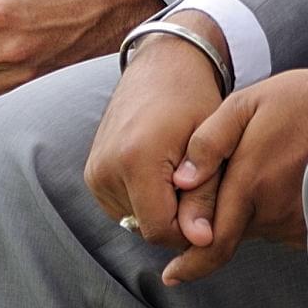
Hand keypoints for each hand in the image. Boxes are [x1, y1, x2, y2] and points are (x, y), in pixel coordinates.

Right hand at [85, 21, 229, 251]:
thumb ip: (205, 195)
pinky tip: (164, 171)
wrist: (162, 64)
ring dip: (163, 208)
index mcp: (135, 160)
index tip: (214, 207)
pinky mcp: (92, 173)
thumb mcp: (211, 143)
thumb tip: (202, 243)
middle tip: (201, 182)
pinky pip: (126, 206)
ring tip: (183, 172)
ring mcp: (94, 172)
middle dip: (179, 217)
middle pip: (148, 227)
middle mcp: (105, 169)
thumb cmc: (194, 99)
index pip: (160, 230)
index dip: (191, 230)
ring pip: (137, 220)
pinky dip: (148, 199)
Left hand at [161, 59, 307, 285]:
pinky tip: (281, 177)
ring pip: (256, 231)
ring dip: (248, 212)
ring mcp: (298, 219)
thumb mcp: (244, 105)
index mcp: (251, 182)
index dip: (190, 265)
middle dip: (218, 220)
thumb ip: (208, 142)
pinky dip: (271, 212)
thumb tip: (182, 182)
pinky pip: (280, 228)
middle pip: (231, 235)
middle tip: (234, 176)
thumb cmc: (298, 100)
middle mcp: (275, 210)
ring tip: (266, 166)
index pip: (213, 243)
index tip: (171, 277)